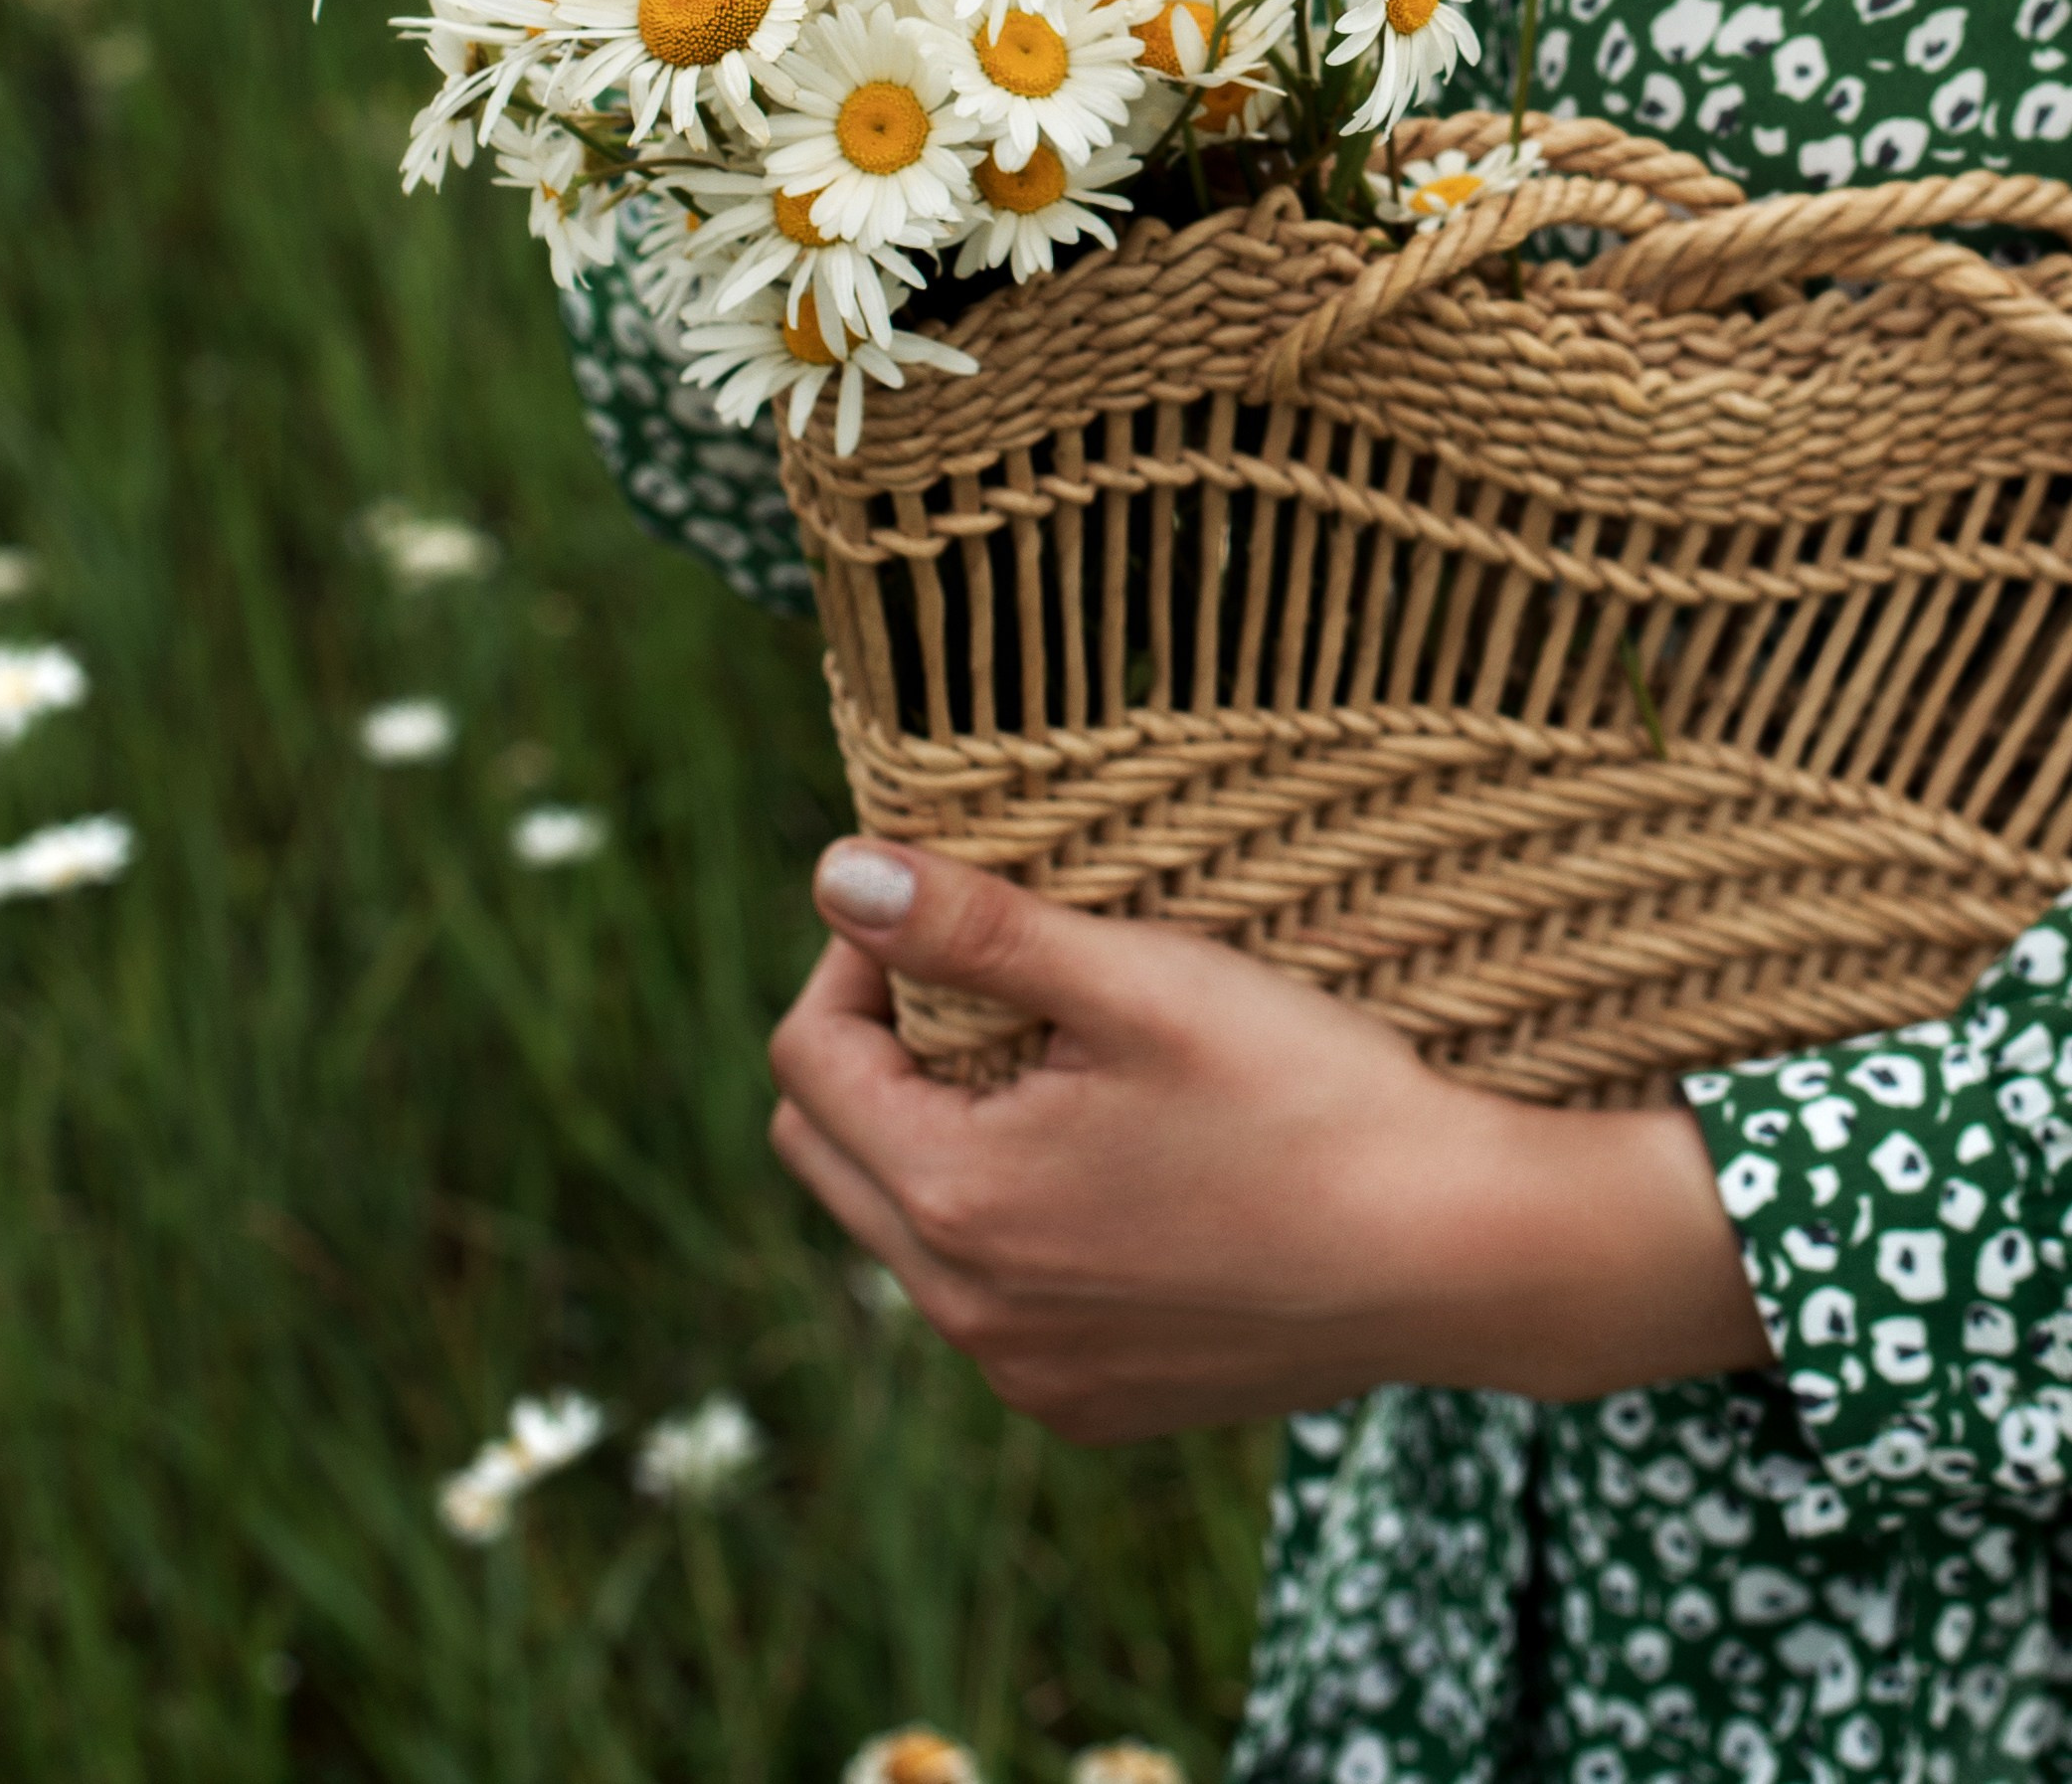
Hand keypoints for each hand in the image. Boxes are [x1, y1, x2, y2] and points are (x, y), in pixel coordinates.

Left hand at [769, 842, 1770, 1442]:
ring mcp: (1034, 1377)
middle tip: (991, 980)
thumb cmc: (1309, 1098)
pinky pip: (990, 1297)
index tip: (951, 909)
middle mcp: (972, 1318)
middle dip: (879, 1047)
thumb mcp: (1137, 981)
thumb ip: (971, 927)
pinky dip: (1009, 1215)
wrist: (1468, 1256)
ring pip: (906, 1226)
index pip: (807, 1062)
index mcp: (957, 1205)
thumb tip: (833, 872)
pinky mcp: (1096, 1405)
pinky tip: (1113, 1159)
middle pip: (830, 1149)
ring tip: (1060, 1060)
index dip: (859, 960)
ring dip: (941, 1129)